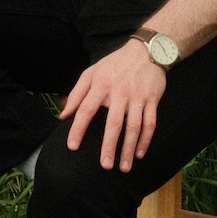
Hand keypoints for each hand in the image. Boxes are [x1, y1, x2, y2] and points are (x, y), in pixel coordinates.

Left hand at [60, 39, 166, 170]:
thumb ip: (76, 93)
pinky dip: (145, 140)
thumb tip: (64, 115)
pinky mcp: (152, 100)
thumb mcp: (91, 72)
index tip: (72, 146)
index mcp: (101, 85)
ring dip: (129, 148)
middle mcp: (120, 92)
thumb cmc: (115, 64)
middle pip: (114, 123)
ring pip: (134, 127)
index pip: (86, 109)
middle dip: (109, 146)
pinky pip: (150, 123)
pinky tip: (139, 153)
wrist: (147, 50)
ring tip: (124, 167)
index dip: (78, 128)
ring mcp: (138, 97)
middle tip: (105, 166)